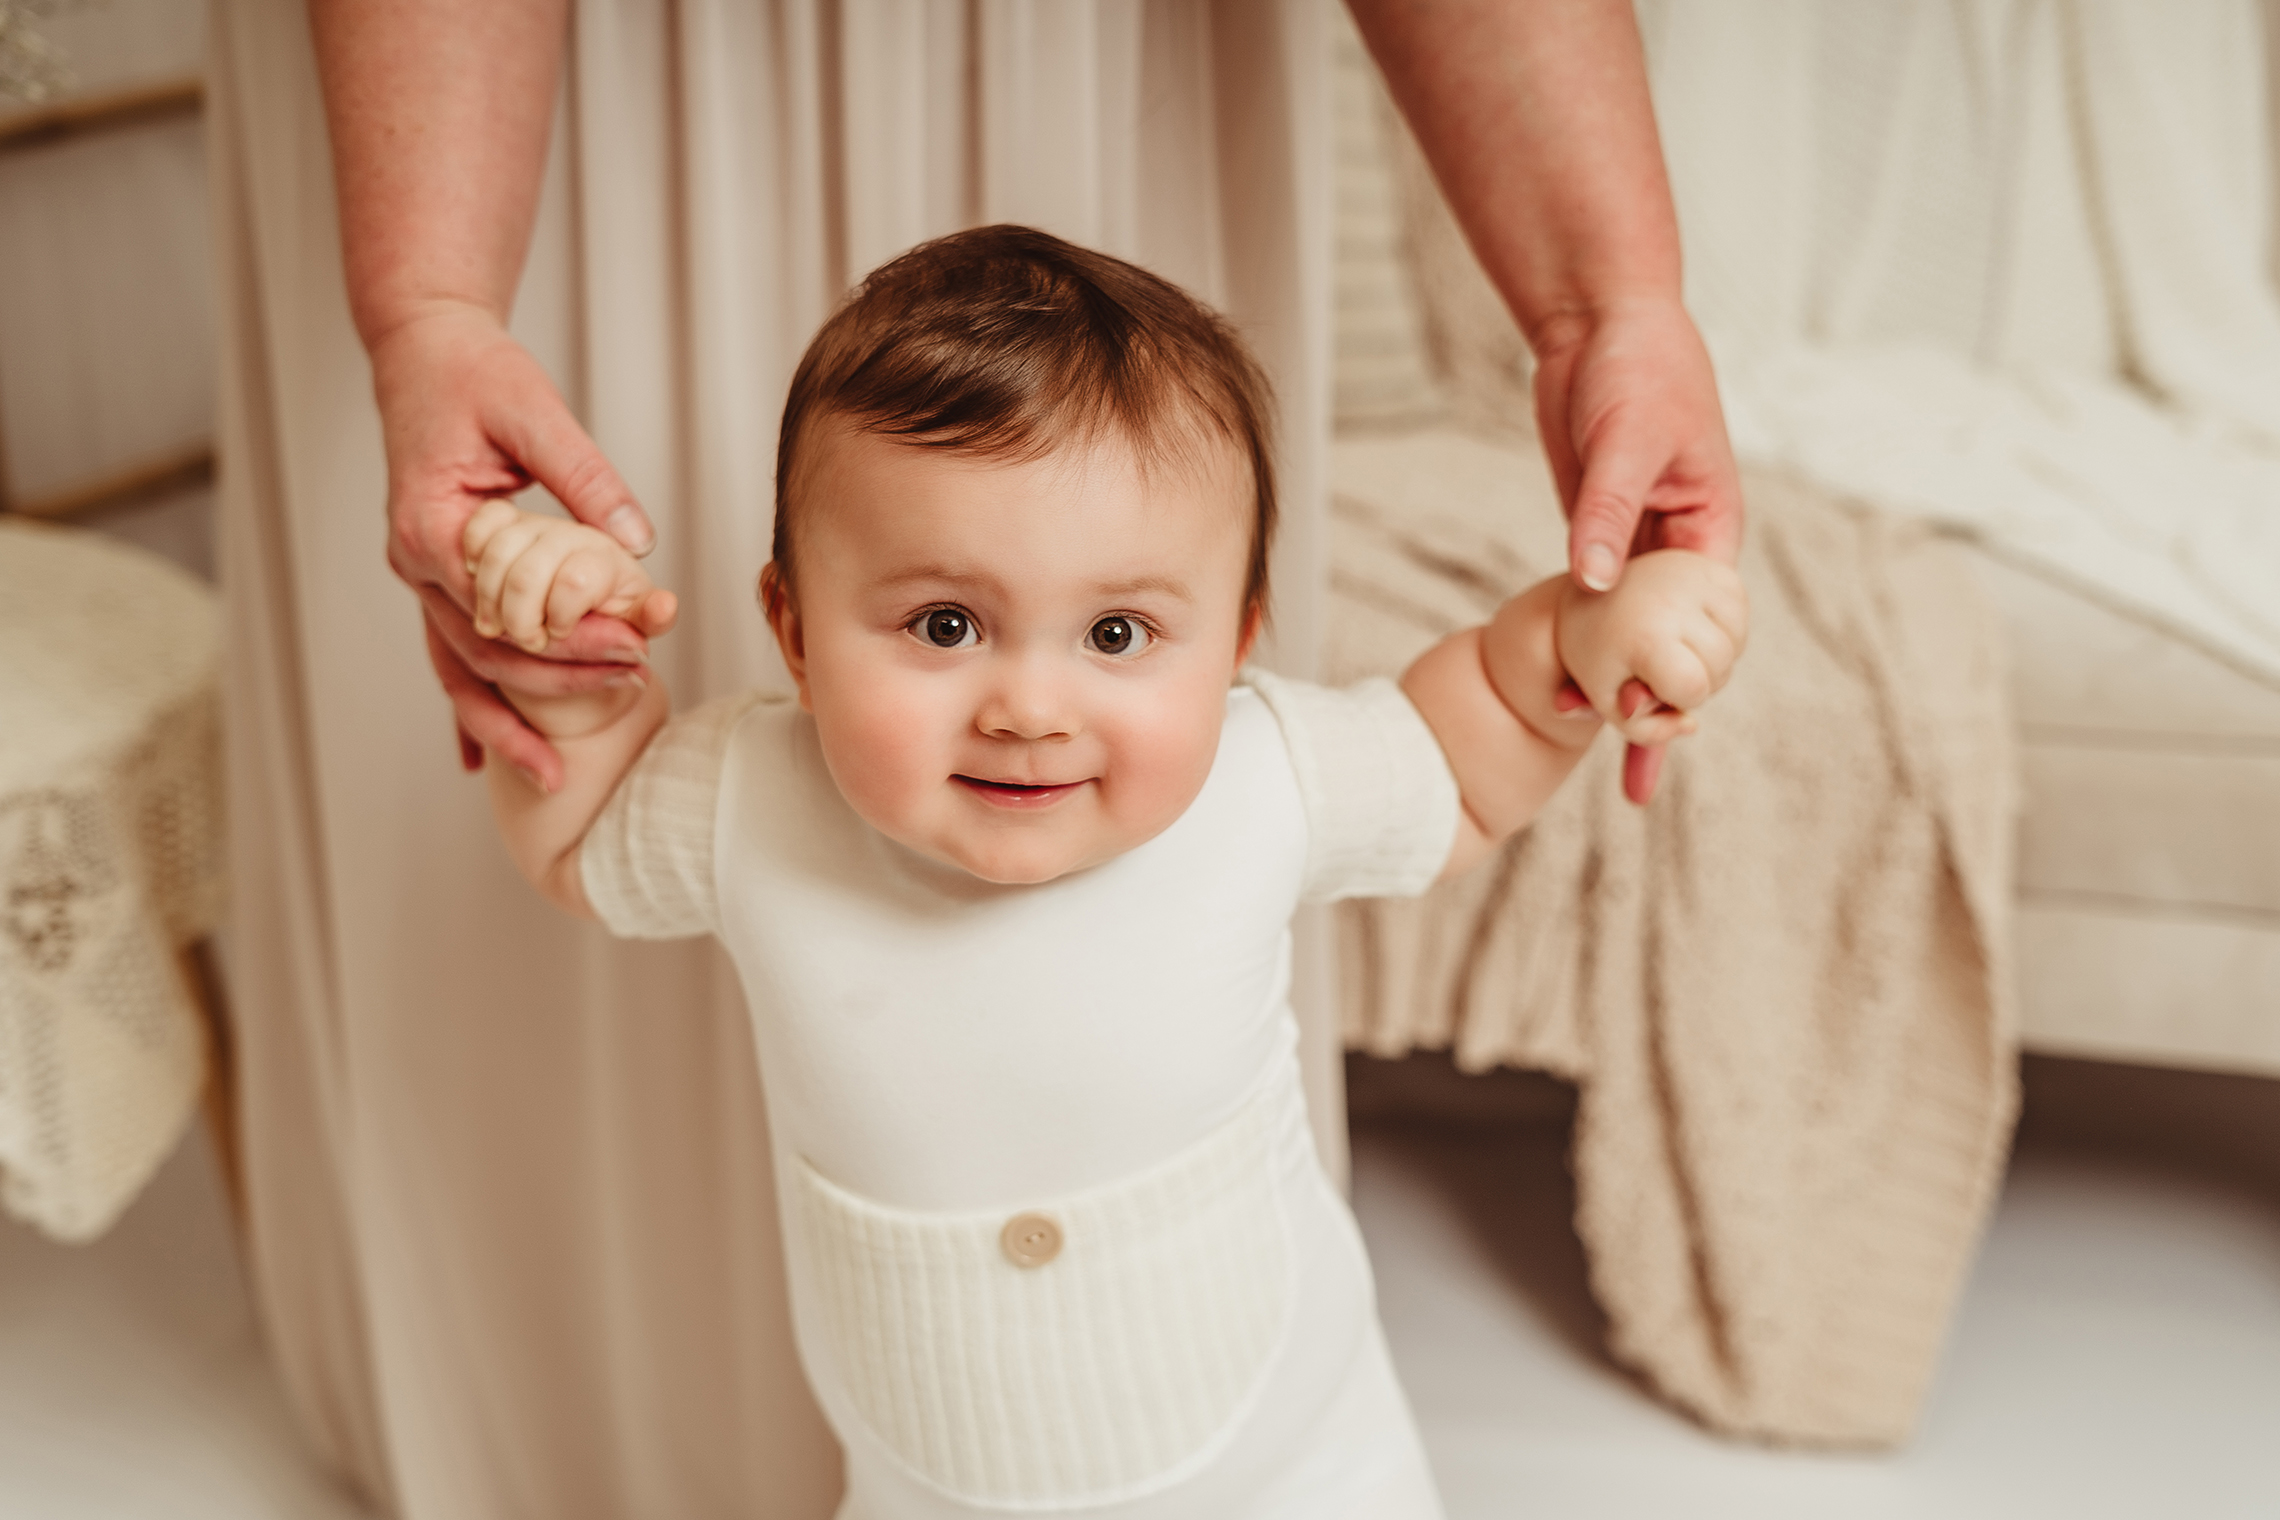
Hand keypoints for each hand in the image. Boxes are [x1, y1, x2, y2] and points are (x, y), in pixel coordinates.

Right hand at [370, 300, 666, 788]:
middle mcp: (415, 562)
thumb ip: (585, 476)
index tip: (632, 649)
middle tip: (631, 690)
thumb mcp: (536, 413)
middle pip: (482, 651)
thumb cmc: (475, 375)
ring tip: (554, 776)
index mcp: (431, 524)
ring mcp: (421, 578)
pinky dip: (469, 706)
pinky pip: (451, 655)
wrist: (424, 353)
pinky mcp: (438, 581)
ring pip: (459, 669)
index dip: (568, 635)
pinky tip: (484, 757)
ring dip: (507, 722)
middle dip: (555, 684)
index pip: (502, 605)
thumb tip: (638, 543)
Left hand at [1533, 296, 1744, 801]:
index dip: (1683, 679)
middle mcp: (1680, 546)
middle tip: (1625, 768)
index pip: (1707, 625)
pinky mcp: (1596, 531)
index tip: (1654, 723)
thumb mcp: (1628, 438)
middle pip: (1671, 642)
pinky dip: (1580, 641)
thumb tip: (1591, 585)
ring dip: (1609, 681)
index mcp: (1712, 528)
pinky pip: (1592, 601)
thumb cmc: (1637, 366)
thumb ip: (1607, 512)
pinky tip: (1560, 683)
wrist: (1599, 320)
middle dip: (1653, 701)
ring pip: (1628, 631)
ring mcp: (1636, 542)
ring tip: (1579, 736)